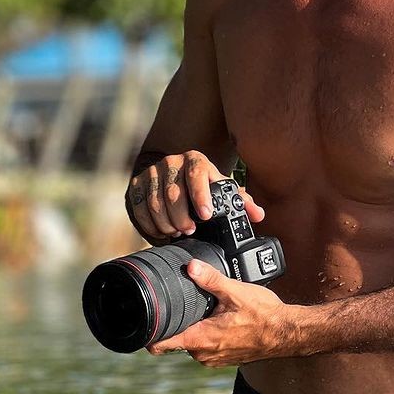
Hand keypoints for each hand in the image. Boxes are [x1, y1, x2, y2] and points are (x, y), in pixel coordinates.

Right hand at [127, 151, 264, 244]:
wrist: (172, 171)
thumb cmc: (202, 184)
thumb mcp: (220, 188)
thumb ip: (240, 201)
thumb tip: (257, 215)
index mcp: (195, 160)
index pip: (197, 174)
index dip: (200, 196)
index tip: (205, 216)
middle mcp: (172, 163)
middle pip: (173, 194)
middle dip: (182, 218)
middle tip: (189, 231)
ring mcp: (152, 173)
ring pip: (155, 203)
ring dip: (166, 223)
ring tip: (176, 232)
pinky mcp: (136, 184)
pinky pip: (139, 208)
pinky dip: (149, 225)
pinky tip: (160, 232)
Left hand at [146, 260, 298, 365]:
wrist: (288, 333)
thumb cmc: (265, 316)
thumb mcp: (236, 292)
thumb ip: (211, 279)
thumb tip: (190, 267)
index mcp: (201, 339)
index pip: (160, 344)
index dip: (148, 332)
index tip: (144, 319)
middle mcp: (203, 354)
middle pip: (176, 338)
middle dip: (178, 321)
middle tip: (186, 301)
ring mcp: (213, 359)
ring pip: (192, 341)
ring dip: (195, 326)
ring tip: (208, 309)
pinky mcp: (223, 358)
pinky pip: (206, 345)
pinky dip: (208, 332)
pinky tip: (221, 319)